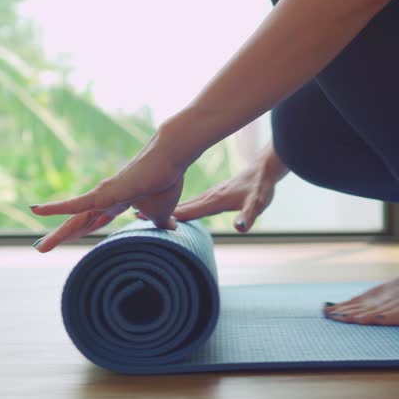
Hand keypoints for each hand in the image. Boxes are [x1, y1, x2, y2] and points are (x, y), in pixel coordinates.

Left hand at [29, 133, 185, 252]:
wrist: (169, 160)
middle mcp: (107, 199)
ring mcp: (104, 195)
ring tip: (41, 247)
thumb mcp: (162, 211)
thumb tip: (171, 227)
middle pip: (80, 222)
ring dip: (58, 234)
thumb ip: (161, 221)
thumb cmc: (166, 183)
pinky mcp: (105, 192)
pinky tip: (38, 210)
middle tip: (42, 248)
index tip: (68, 238)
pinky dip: (58, 208)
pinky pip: (77, 204)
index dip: (82, 231)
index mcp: (118, 204)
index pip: (95, 222)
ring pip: (75, 218)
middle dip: (63, 236)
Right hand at [143, 162, 279, 232]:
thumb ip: (248, 216)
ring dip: (163, 207)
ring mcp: (208, 195)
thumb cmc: (261, 189)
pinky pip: (188, 202)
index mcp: (214, 201)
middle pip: (178, 206)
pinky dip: (175, 206)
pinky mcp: (211, 195)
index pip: (187, 211)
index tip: (146, 218)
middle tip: (134, 215)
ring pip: (181, 202)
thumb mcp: (257, 205)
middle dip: (158, 211)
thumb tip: (240, 228)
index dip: (168, 216)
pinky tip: (169, 209)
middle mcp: (208, 197)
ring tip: (143, 211)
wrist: (264, 169)